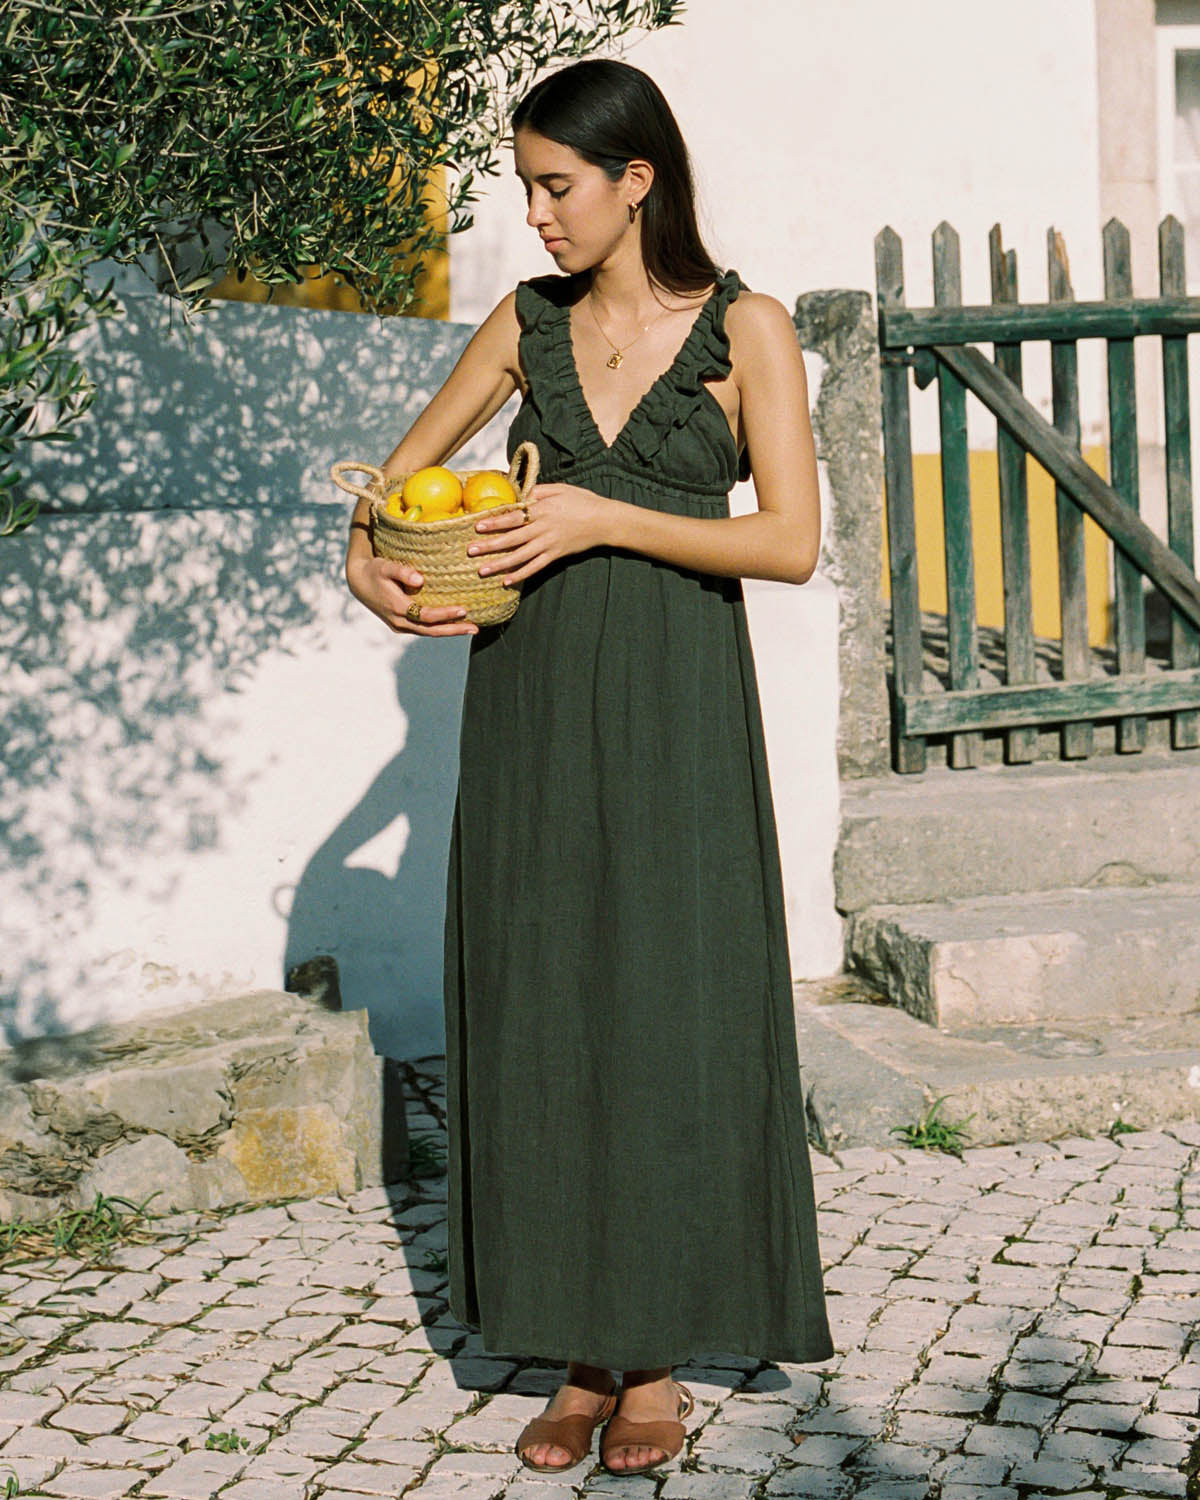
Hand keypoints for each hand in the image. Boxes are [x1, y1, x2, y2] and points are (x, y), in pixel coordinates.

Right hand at [346, 553, 477, 635]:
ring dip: (450, 631)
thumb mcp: (386, 567)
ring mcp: (400, 626)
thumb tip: (419, 579)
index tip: (463, 610)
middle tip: (475, 629)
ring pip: (429, 632)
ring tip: (470, 628)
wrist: (358, 581)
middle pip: (431, 630)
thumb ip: (402, 572)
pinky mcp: (402, 625)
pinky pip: (424, 629)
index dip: (446, 615)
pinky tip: (454, 625)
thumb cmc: (375, 570)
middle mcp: (399, 621)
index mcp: (397, 608)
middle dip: (454, 630)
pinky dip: (440, 628)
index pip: (427, 616)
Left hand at [467, 483, 612, 584]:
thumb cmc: (582, 501)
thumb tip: (520, 494)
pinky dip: (521, 574)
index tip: (477, 526)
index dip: (495, 523)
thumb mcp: (560, 489)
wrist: (605, 521)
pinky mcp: (556, 555)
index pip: (513, 517)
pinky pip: (535, 567)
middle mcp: (543, 528)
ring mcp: (549, 544)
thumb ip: (538, 491)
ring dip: (500, 564)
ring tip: (482, 570)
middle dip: (490, 546)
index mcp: (542, 510)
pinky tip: (506, 580)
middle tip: (470, 551)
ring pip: (520, 556)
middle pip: (512, 539)